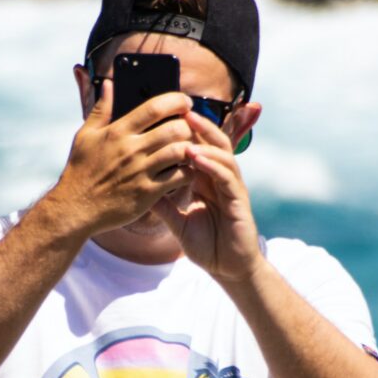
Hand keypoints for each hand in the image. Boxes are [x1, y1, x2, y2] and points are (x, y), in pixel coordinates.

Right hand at [51, 76, 194, 236]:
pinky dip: (189, 172)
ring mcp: (141, 172)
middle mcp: (131, 150)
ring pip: (180, 152)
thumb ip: (100, 109)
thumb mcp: (85, 136)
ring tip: (191, 148)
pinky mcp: (147, 193)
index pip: (154, 107)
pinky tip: (186, 170)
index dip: (176, 100)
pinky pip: (179, 177)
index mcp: (118, 132)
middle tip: (191, 128)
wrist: (75, 208)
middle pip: (174, 128)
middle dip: (188, 125)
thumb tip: (109, 84)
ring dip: (191, 148)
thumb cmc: (80, 170)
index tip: (185, 102)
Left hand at [156, 110, 262, 281]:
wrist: (227, 269)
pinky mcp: (239, 200)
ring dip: (203, 139)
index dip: (183, 132)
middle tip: (177, 108)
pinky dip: (212, 164)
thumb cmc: (205, 244)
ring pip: (221, 153)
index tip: (163, 118)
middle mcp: (220, 179)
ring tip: (185, 127)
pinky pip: (227, 176)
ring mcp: (232, 187)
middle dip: (196, 125)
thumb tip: (138, 188)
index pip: (197, 147)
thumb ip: (162, 203)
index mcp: (206, 180)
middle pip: (211, 142)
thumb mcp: (176, 221)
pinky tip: (196, 157)